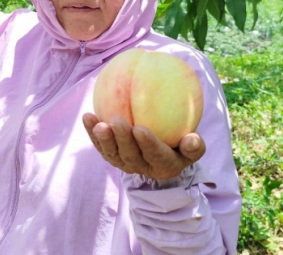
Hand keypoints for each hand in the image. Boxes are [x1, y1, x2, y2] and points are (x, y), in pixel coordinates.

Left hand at [82, 113, 205, 179]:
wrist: (161, 156)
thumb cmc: (179, 146)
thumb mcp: (192, 149)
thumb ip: (194, 146)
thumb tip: (192, 138)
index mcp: (162, 164)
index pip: (155, 155)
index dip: (147, 144)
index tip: (141, 129)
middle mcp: (140, 166)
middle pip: (129, 154)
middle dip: (121, 138)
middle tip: (116, 120)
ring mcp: (123, 162)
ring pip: (111, 152)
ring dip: (103, 138)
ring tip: (97, 123)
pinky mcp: (111, 155)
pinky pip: (99, 144)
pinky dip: (92, 132)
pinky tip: (88, 117)